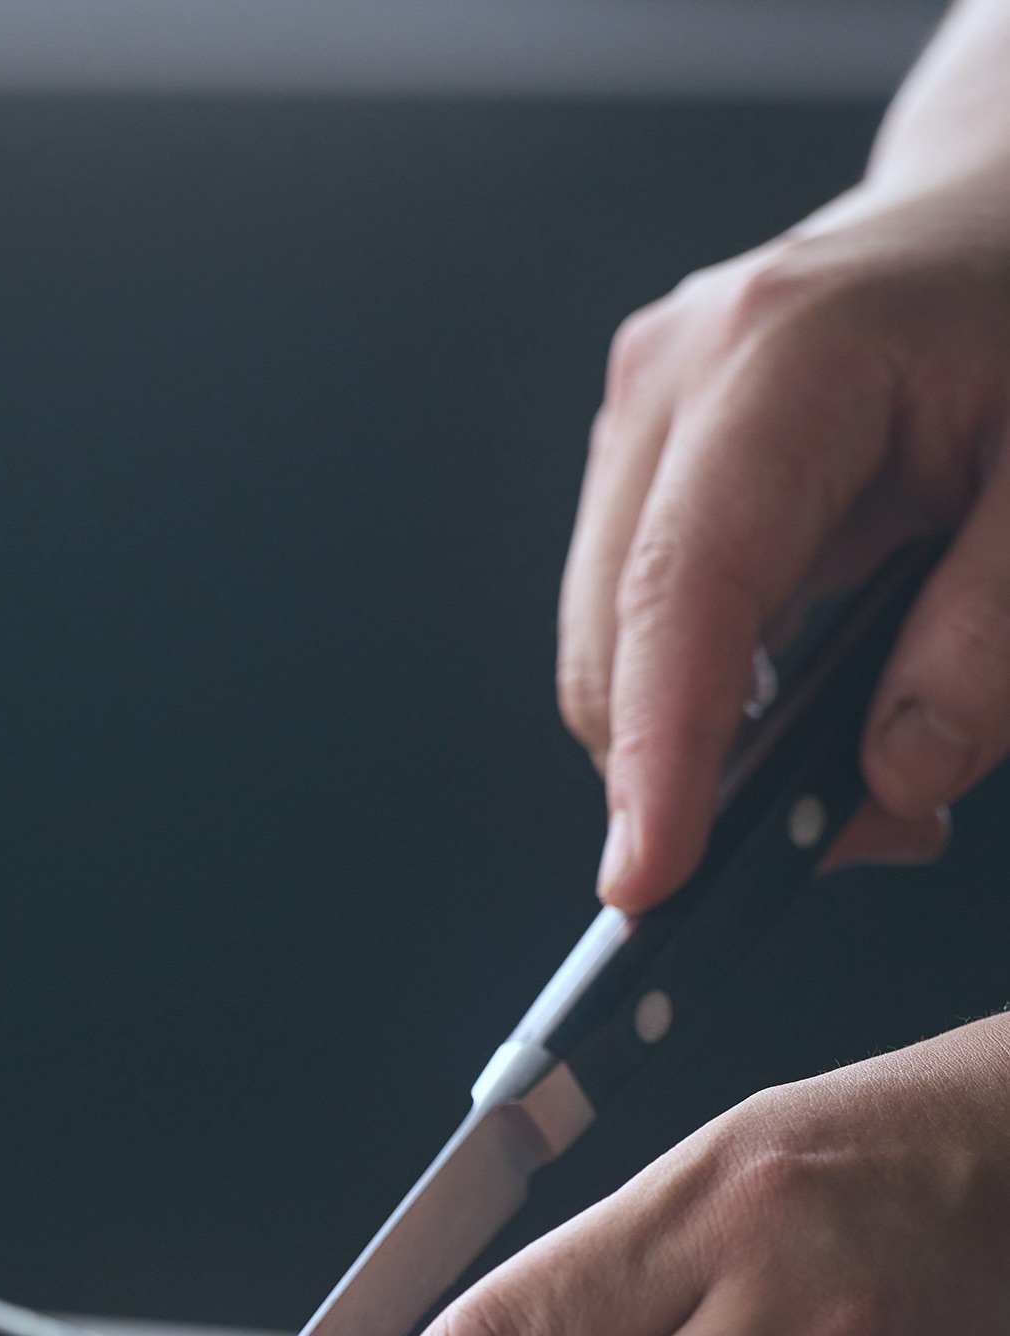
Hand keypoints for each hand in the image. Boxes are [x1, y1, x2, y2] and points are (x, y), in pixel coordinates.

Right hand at [560, 155, 1009, 908]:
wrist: (1004, 207)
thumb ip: (993, 631)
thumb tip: (895, 774)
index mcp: (783, 354)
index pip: (681, 587)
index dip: (659, 752)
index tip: (651, 881)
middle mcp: (678, 379)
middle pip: (614, 647)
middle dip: (703, 782)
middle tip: (875, 832)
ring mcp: (645, 422)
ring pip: (611, 658)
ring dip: (709, 752)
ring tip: (866, 767)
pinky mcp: (646, 469)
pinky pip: (639, 632)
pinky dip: (709, 707)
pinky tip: (811, 708)